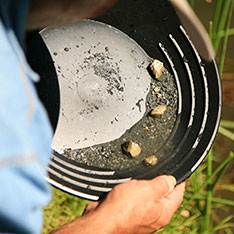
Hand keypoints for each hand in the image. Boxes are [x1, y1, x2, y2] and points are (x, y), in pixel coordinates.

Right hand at [51, 175, 184, 233]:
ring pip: (149, 198)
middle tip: (159, 170)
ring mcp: (142, 216)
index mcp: (163, 211)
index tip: (178, 172)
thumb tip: (171, 180)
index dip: (178, 181)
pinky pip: (137, 201)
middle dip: (162, 183)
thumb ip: (161, 184)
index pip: (178, 193)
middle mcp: (154, 216)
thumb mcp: (147, 190)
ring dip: (147, 187)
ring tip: (144, 177)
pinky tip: (131, 187)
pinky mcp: (129, 214)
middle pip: (164, 196)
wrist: (102, 220)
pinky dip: (136, 193)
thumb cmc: (123, 208)